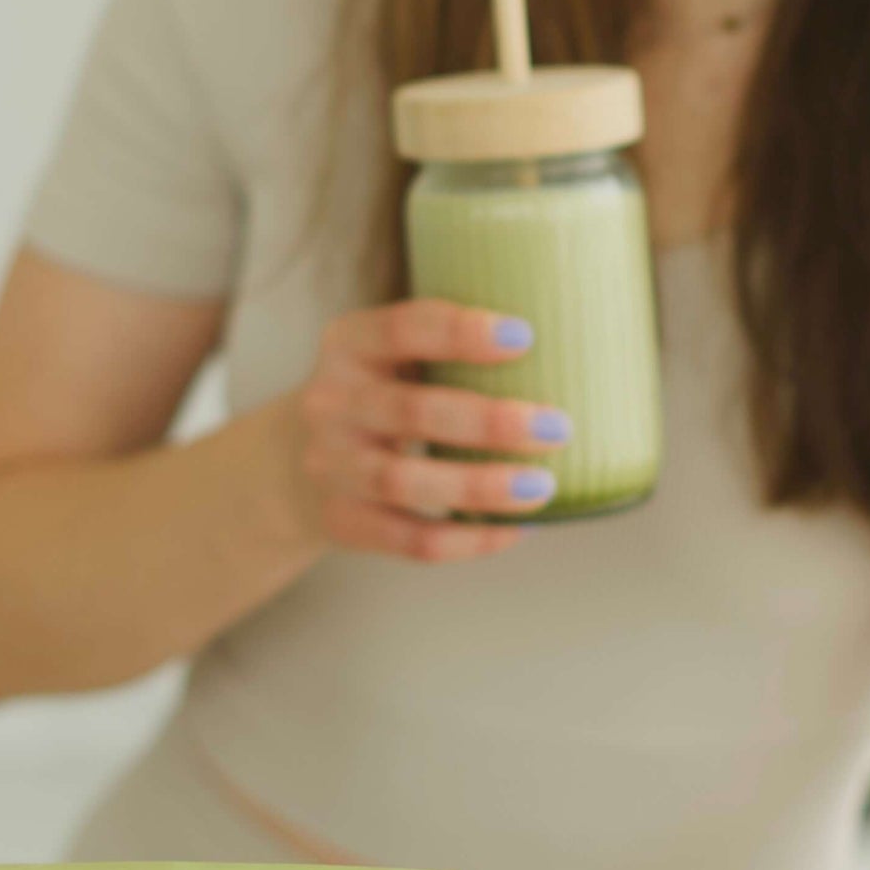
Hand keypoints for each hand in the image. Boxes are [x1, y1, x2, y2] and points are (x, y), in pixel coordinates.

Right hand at [282, 299, 570, 560]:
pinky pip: (408, 539)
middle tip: (557, 427)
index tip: (525, 337)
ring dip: (481, 487)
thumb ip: (451, 349)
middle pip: (410, 413)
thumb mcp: (392, 356)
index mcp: (348, 344)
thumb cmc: (381, 395)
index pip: (400, 329)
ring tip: (541, 487)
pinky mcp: (341, 520)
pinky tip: (516, 529)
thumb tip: (575, 353)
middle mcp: (330, 402)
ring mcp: (330, 466)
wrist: (294, 460)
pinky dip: (467, 540)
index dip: (461, 332)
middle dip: (489, 421)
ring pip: (405, 482)